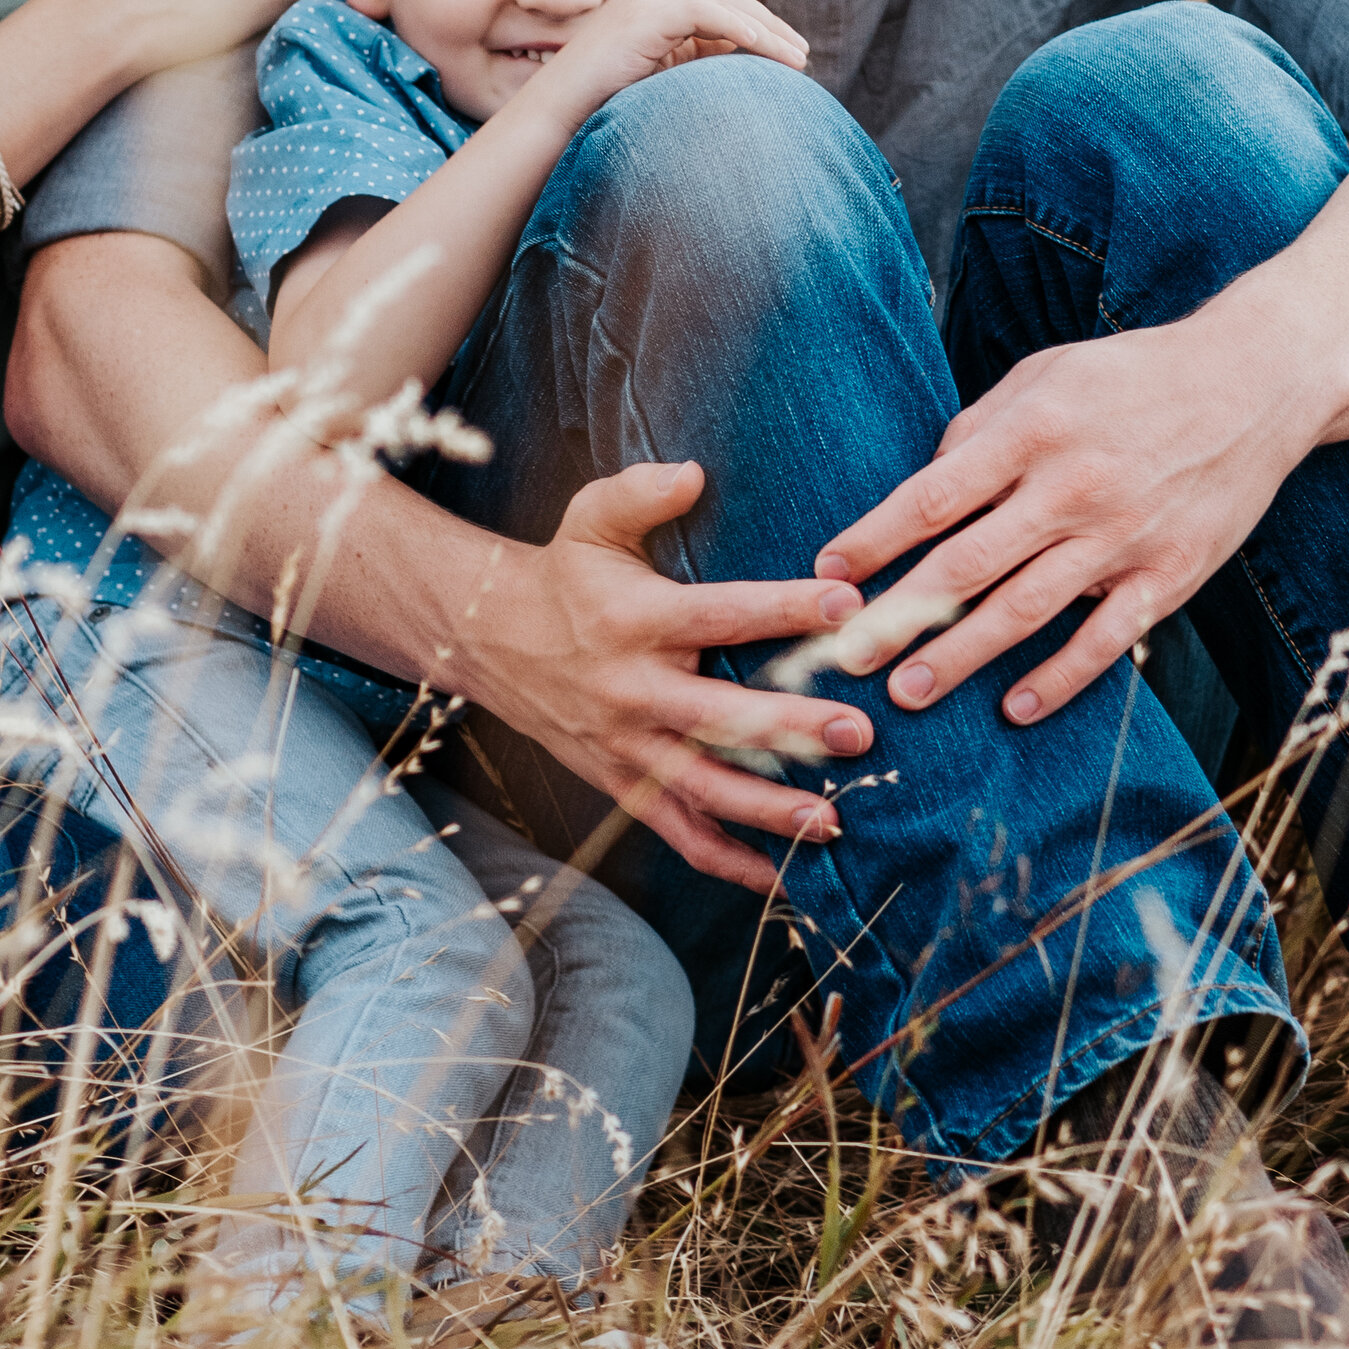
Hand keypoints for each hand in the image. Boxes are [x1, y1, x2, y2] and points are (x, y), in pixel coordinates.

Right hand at [463, 462, 871, 894]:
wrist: (490, 638)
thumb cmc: (564, 573)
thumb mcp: (592, 517)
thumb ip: (642, 491)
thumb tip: (695, 472)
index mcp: (635, 620)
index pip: (721, 614)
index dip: (785, 609)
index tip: (847, 605)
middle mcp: (631, 689)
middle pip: (720, 718)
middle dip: (793, 730)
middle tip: (858, 732)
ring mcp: (625, 746)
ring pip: (704, 789)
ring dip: (770, 811)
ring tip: (834, 821)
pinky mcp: (620, 783)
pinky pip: (676, 831)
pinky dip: (726, 862)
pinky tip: (779, 877)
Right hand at [526, 0, 807, 132]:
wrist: (558, 114)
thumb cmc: (604, 105)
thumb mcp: (661, 77)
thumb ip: (694, 63)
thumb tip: (741, 70)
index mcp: (654, 1)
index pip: (719, 4)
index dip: (758, 25)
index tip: (789, 54)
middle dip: (771, 26)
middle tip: (801, 54)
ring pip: (725, 3)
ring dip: (767, 31)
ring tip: (796, 59)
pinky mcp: (648, 9)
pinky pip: (709, 13)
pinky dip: (743, 31)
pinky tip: (769, 53)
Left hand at [813, 309, 1327, 725]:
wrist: (1252, 385)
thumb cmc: (1133, 376)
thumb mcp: (1046, 374)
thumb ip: (980, 428)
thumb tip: (926, 481)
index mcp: (1033, 431)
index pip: (933, 496)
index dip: (874, 538)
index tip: (828, 571)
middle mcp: (1071, 487)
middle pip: (965, 565)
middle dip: (897, 616)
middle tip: (843, 658)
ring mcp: (1121, 537)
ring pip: (1024, 610)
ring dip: (961, 656)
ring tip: (909, 691)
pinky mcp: (1168, 576)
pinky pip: (1105, 640)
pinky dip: (1059, 678)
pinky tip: (1015, 707)